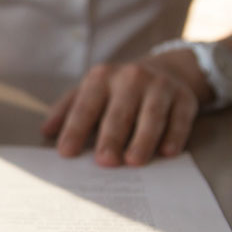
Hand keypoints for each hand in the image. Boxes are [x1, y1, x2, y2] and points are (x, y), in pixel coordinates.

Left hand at [41, 55, 202, 166]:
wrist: (167, 69)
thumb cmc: (119, 89)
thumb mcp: (91, 90)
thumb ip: (67, 109)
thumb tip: (45, 132)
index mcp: (102, 77)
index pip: (86, 106)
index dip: (75, 129)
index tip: (65, 152)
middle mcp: (131, 78)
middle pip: (119, 112)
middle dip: (111, 137)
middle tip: (104, 162)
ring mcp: (160, 86)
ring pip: (151, 115)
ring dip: (143, 139)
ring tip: (134, 161)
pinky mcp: (185, 98)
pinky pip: (180, 118)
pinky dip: (174, 135)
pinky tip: (167, 152)